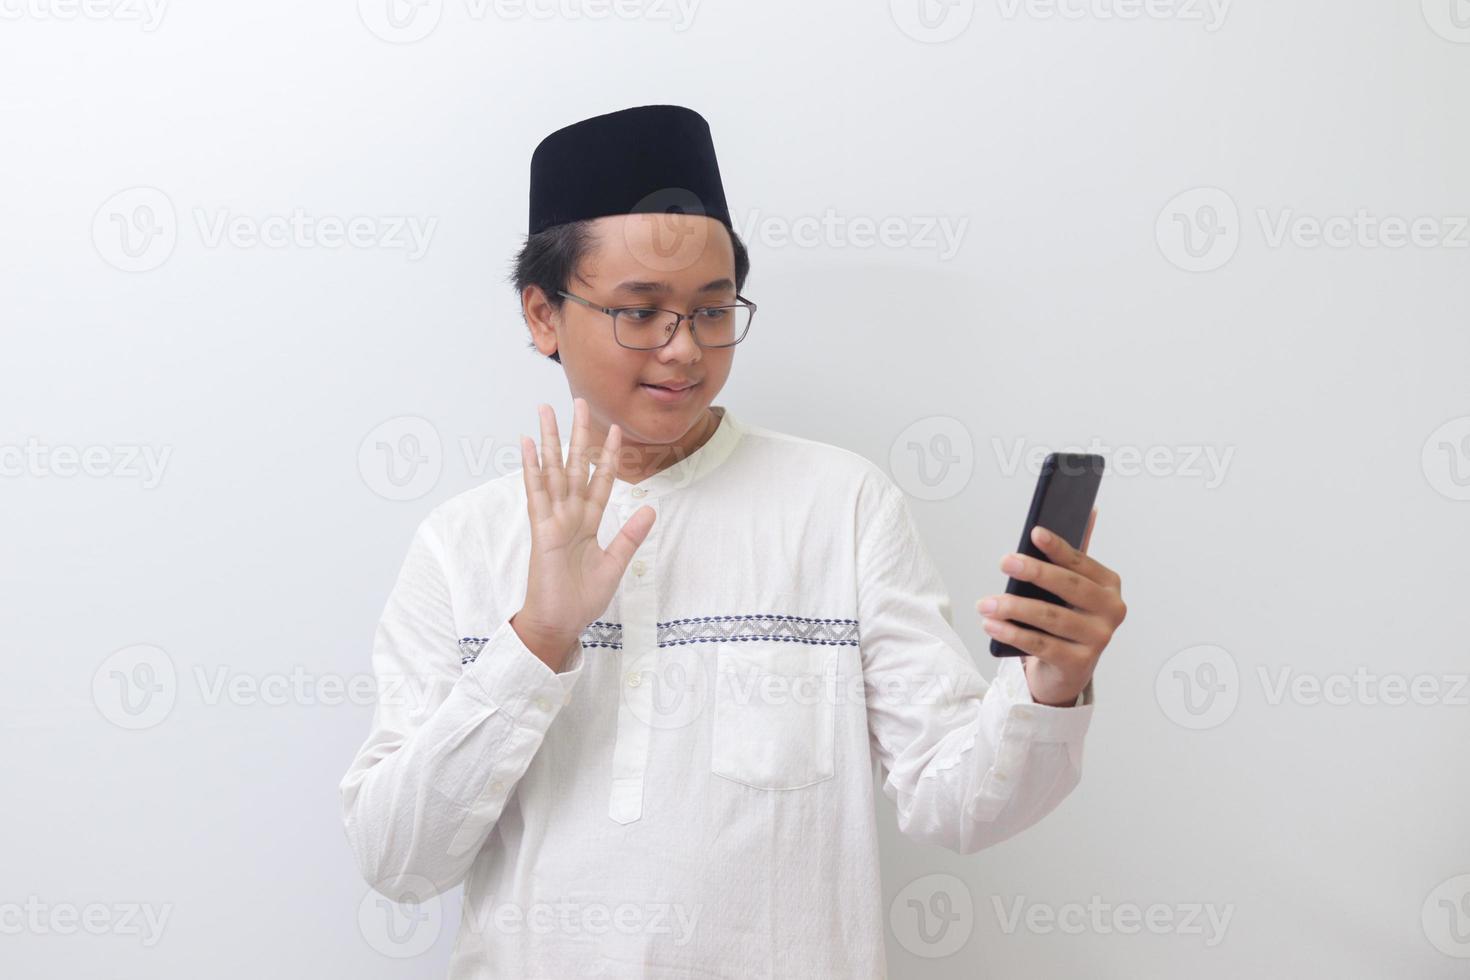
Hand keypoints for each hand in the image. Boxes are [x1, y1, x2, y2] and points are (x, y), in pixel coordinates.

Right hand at [514, 398, 654, 670]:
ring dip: (551, 441)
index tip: (616, 430)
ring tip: (546, 412)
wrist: (560, 624)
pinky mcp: (541, 530)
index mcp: (589, 523)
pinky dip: (532, 469)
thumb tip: (651, 511)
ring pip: (553, 471)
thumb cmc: (582, 600)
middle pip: (575, 466)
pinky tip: (528, 445)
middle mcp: (570, 515)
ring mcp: (554, 520)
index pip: (601, 481)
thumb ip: (630, 537)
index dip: (609, 456)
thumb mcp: (615, 565)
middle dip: (578, 435)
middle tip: (579, 402)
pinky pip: (536, 494)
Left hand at [975, 508, 1126, 706]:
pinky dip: (1013, 633)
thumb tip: (1090, 510)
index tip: (1034, 533)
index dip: (1057, 547)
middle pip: (1068, 587)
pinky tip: (991, 624)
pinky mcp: (1079, 664)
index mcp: (1109, 585)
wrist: (1067, 670)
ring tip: (985, 602)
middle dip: (1034, 572)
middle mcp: (1111, 611)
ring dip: (1014, 607)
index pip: (1080, 562)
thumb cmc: (1066, 619)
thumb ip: (1076, 555)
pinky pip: (1041, 645)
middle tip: (1004, 561)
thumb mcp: (1072, 588)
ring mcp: (1098, 639)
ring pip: (1051, 617)